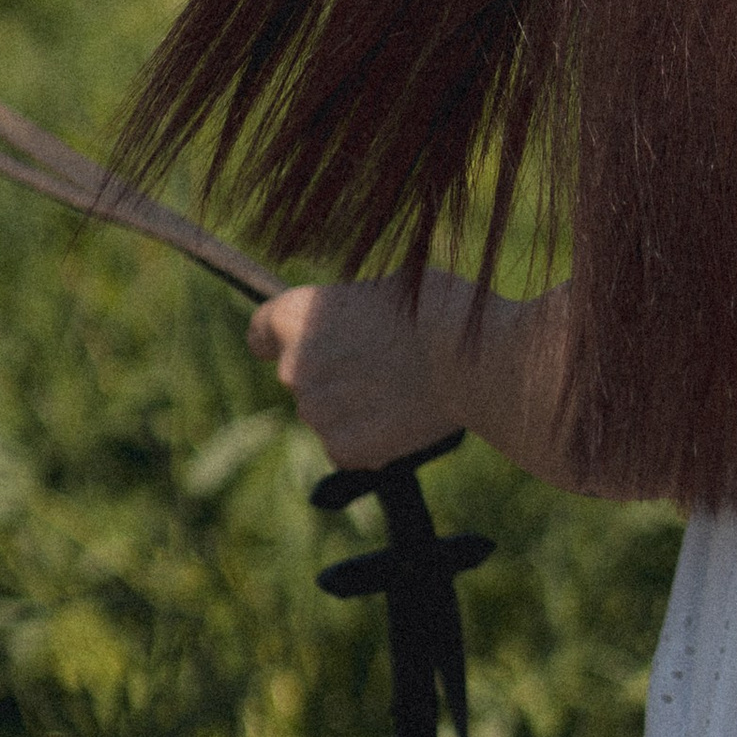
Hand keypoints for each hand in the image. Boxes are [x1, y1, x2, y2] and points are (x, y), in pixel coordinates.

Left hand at [247, 272, 462, 470]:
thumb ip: (350, 311)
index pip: (262, 332)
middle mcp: (293, 366)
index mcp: (296, 315)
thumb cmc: (437, 308)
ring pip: (327, 413)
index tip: (302, 342)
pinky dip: (369, 439)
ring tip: (401, 391)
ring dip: (353, 408)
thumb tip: (354, 322)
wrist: (474, 358)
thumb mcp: (383, 287)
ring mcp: (316, 412)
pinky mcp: (342, 450)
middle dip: (334, 374)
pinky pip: (347, 446)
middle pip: (302, 376)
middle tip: (381, 365)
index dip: (282, 338)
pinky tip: (403, 418)